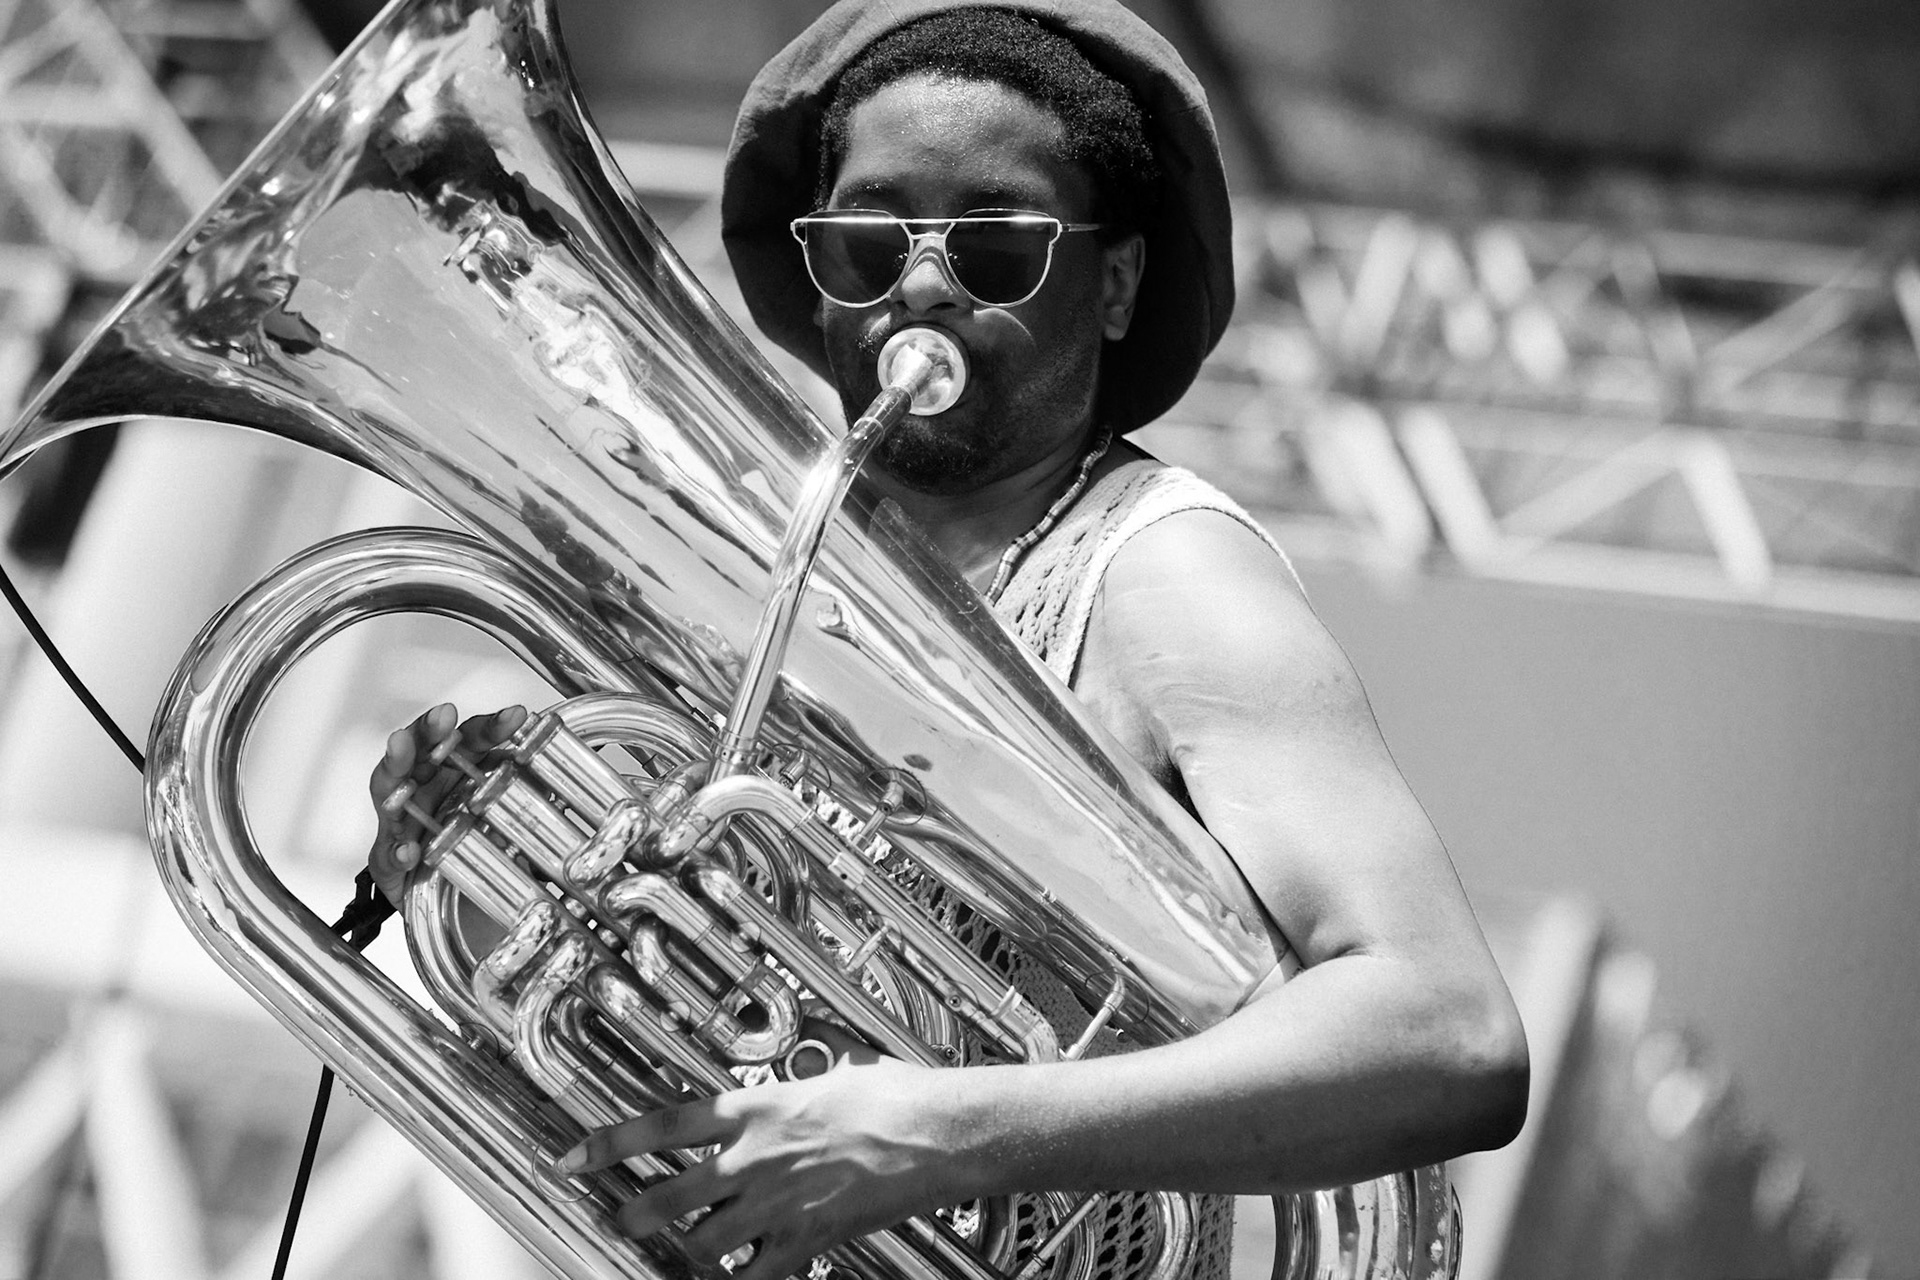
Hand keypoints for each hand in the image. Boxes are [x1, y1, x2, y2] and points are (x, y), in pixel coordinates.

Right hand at [366, 701, 528, 906]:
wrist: (457, 905)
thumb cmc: (479, 847)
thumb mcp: (511, 820)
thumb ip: (529, 798)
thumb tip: (560, 785)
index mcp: (458, 769)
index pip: (473, 739)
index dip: (493, 726)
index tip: (515, 716)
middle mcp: (427, 785)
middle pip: (423, 747)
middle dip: (431, 727)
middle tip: (444, 716)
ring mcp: (403, 817)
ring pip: (389, 783)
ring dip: (396, 762)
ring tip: (400, 744)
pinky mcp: (389, 859)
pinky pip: (389, 853)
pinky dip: (398, 850)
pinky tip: (409, 850)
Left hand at [560, 1050, 952, 1279]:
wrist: (934, 1134)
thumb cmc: (894, 1096)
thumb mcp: (836, 1066)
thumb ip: (804, 1073)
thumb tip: (806, 1062)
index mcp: (753, 1108)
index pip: (658, 1127)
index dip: (606, 1146)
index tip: (573, 1158)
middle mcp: (753, 1158)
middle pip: (666, 1196)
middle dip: (631, 1214)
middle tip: (615, 1219)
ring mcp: (775, 1205)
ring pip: (701, 1242)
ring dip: (687, 1249)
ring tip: (682, 1251)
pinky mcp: (804, 1241)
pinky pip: (753, 1276)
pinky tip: (738, 1277)